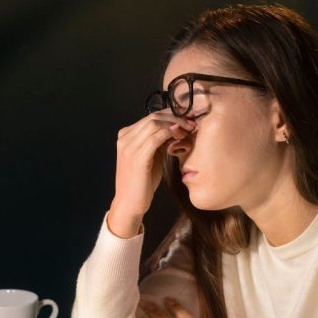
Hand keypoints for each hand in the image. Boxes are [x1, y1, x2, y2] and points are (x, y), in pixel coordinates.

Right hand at [107, 112, 197, 237]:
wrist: (130, 203)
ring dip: (176, 124)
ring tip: (189, 130)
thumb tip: (178, 127)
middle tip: (192, 122)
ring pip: (155, 123)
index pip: (151, 116)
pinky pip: (155, 137)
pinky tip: (181, 136)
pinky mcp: (136, 157)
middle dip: (176, 117)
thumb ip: (160, 141)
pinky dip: (170, 133)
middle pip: (154, 116)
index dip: (172, 114)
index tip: (189, 119)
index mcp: (126, 135)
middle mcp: (125, 138)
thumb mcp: (152, 156)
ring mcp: (128, 146)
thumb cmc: (142, 182)